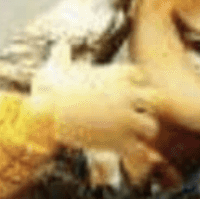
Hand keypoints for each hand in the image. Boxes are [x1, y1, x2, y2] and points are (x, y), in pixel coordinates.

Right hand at [30, 42, 165, 180]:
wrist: (43, 115)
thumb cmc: (47, 90)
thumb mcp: (56, 66)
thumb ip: (63, 55)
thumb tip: (60, 46)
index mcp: (118, 74)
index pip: (142, 75)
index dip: (133, 85)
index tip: (119, 93)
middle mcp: (127, 95)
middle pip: (156, 99)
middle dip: (146, 108)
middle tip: (130, 114)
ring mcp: (125, 119)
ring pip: (151, 126)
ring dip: (140, 132)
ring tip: (125, 135)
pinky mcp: (118, 141)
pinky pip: (137, 149)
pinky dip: (129, 152)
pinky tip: (115, 149)